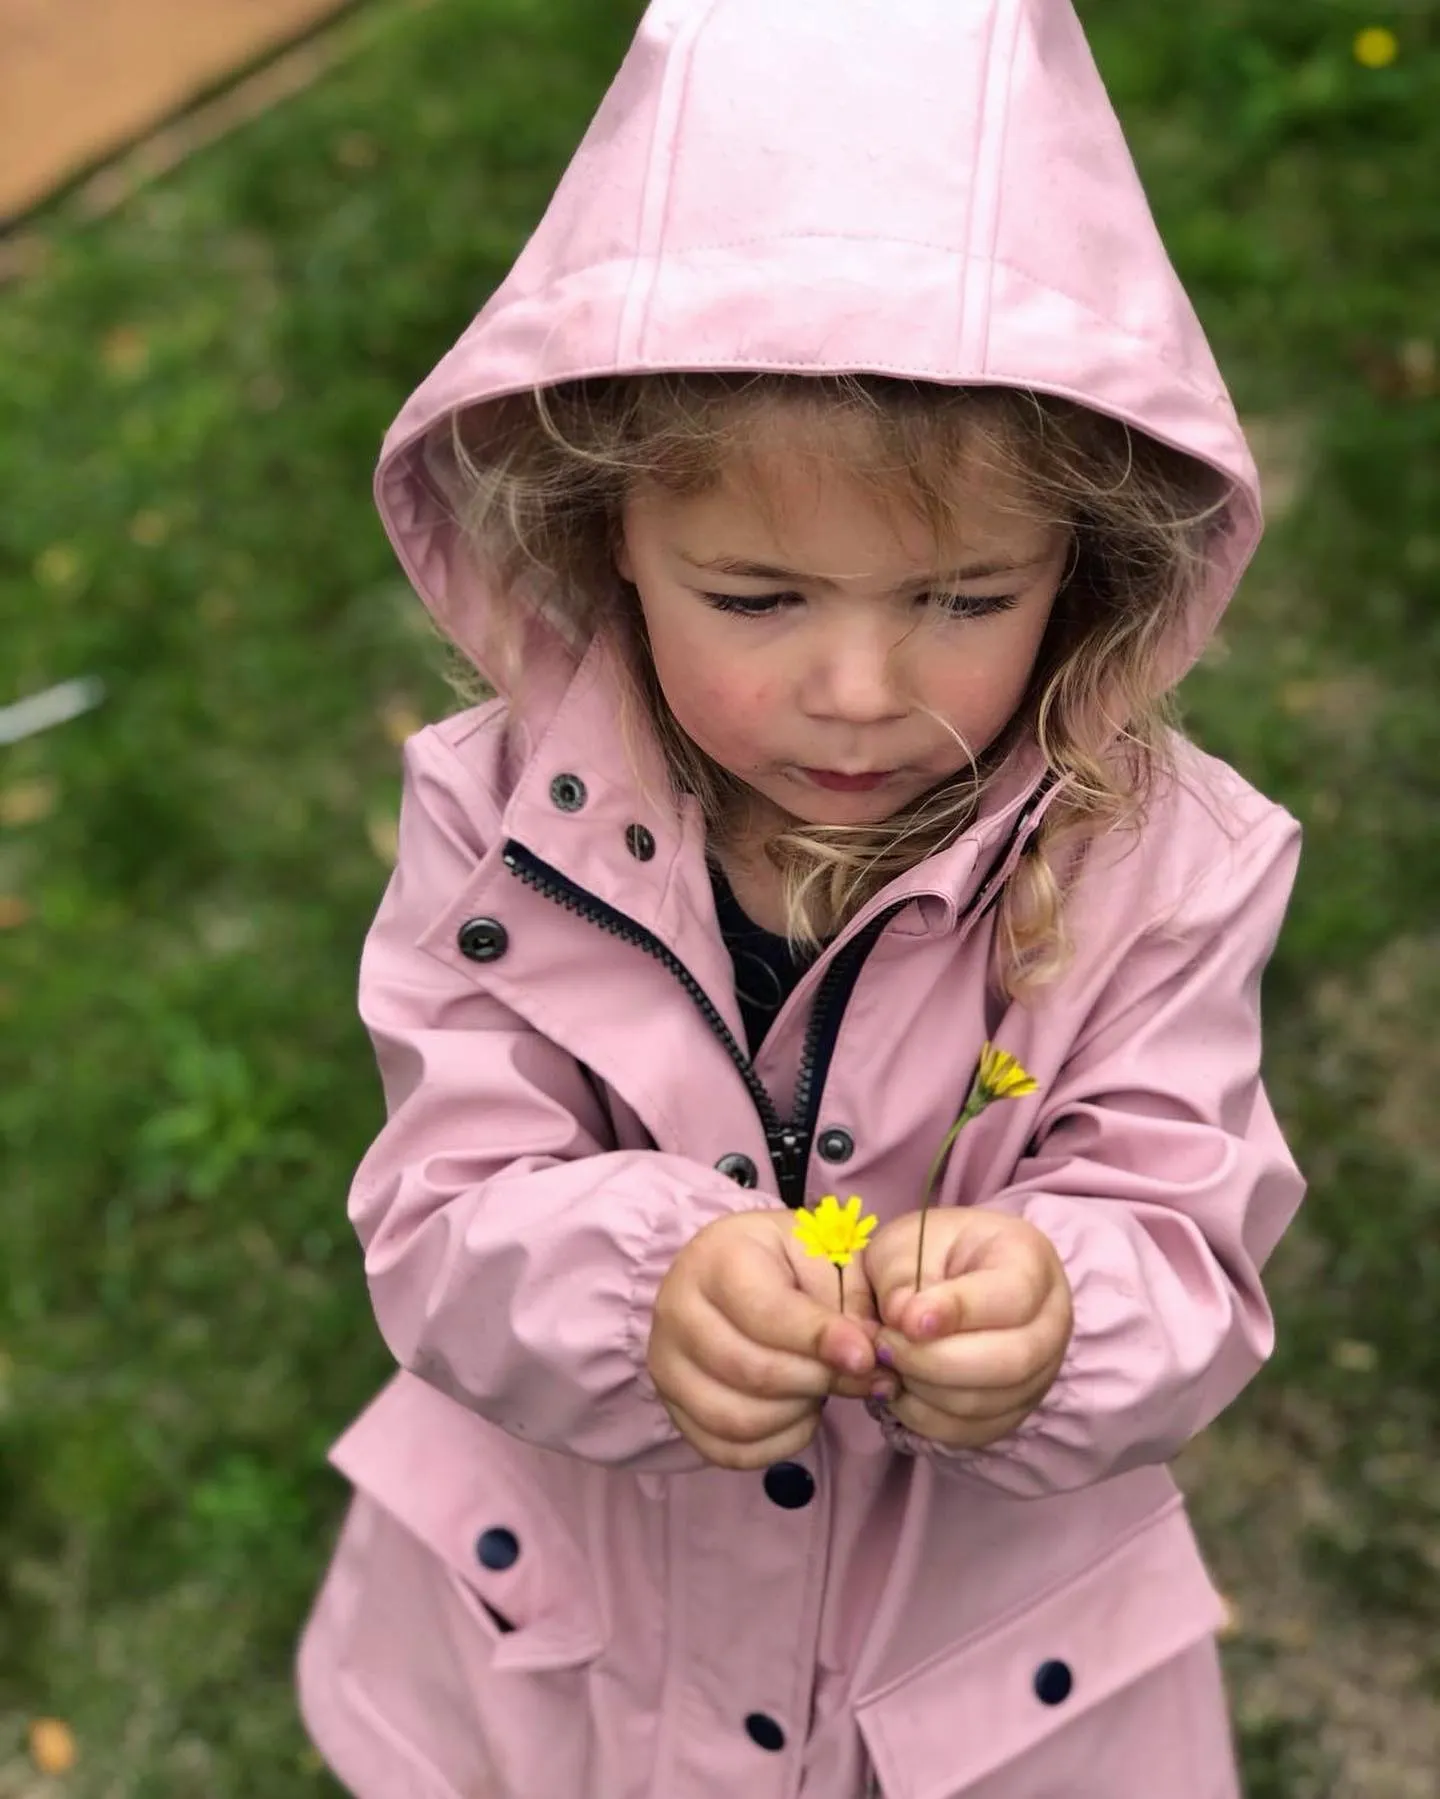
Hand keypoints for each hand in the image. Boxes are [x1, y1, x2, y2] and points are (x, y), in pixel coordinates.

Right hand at [649, 1208, 881, 1468]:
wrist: (732, 1271)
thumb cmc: (786, 1262)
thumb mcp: (825, 1255)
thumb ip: (850, 1300)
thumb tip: (867, 1358)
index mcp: (717, 1259)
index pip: (766, 1313)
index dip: (822, 1341)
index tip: (866, 1357)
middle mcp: (678, 1310)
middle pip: (753, 1371)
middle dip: (818, 1381)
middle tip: (857, 1375)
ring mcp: (667, 1363)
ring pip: (737, 1419)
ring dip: (797, 1414)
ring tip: (823, 1389)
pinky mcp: (673, 1406)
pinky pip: (727, 1450)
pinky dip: (776, 1443)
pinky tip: (800, 1413)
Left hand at [863, 1207, 1072, 1449]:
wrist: (944, 1273)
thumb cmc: (928, 1250)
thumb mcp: (905, 1242)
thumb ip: (899, 1278)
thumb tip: (898, 1328)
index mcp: (1031, 1261)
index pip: (1012, 1296)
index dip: (958, 1312)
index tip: (908, 1319)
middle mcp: (1050, 1322)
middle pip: (1010, 1362)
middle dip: (933, 1361)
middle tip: (885, 1343)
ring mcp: (1038, 1373)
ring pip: (987, 1403)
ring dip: (922, 1390)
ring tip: (887, 1360)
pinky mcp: (1012, 1410)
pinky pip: (970, 1431)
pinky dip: (923, 1417)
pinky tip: (898, 1387)